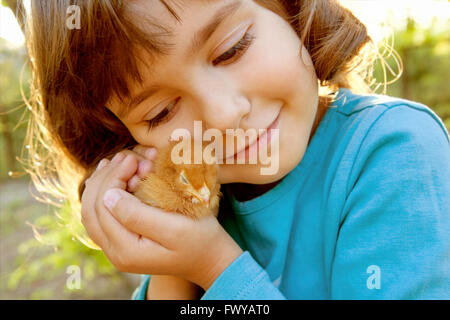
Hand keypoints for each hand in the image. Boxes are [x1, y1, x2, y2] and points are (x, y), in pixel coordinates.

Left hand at [81, 148, 242, 290]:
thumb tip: (109, 196)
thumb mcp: (174, 227)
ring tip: (117, 162)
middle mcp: (116, 254)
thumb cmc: (199, 240)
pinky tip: (112, 177)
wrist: (209, 258)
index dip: (112, 178)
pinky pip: (101, 216)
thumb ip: (139, 215)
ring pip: (92, 212)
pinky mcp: (123, 242)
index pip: (103, 207)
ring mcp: (117, 250)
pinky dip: (103, 194)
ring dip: (102, 184)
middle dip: (105, 177)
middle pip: (91, 209)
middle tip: (126, 157)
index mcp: (127, 251)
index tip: (133, 159)